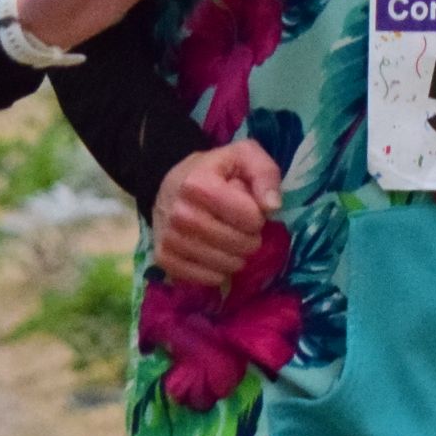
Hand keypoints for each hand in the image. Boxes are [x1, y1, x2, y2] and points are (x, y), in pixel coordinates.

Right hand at [153, 140, 282, 288]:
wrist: (171, 186)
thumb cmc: (214, 172)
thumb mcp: (244, 156)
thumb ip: (265, 174)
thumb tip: (272, 207)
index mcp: (198, 185)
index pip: (250, 217)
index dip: (257, 215)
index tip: (248, 208)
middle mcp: (179, 214)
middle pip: (239, 244)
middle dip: (250, 238)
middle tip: (241, 228)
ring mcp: (169, 239)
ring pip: (225, 265)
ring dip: (237, 257)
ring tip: (230, 241)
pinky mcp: (163, 259)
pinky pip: (204, 279)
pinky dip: (218, 273)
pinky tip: (217, 256)